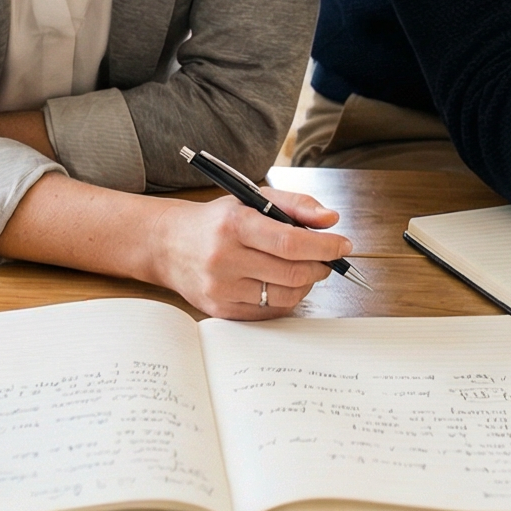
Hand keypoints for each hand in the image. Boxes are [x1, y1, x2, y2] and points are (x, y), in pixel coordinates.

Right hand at [143, 188, 352, 319]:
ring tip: (305, 270)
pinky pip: (269, 312)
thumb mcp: (252, 198)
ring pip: (285, 297)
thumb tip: (331, 220)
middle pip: (292, 273)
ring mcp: (220, 289)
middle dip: (320, 267)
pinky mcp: (220, 310)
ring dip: (306, 284)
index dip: (324, 247)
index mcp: (234, 225)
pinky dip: (286, 299)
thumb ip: (296, 205)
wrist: (168, 245)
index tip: (343, 245)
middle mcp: (224, 259)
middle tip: (328, 260)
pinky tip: (283, 284)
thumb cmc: (216, 221)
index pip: (290, 243)